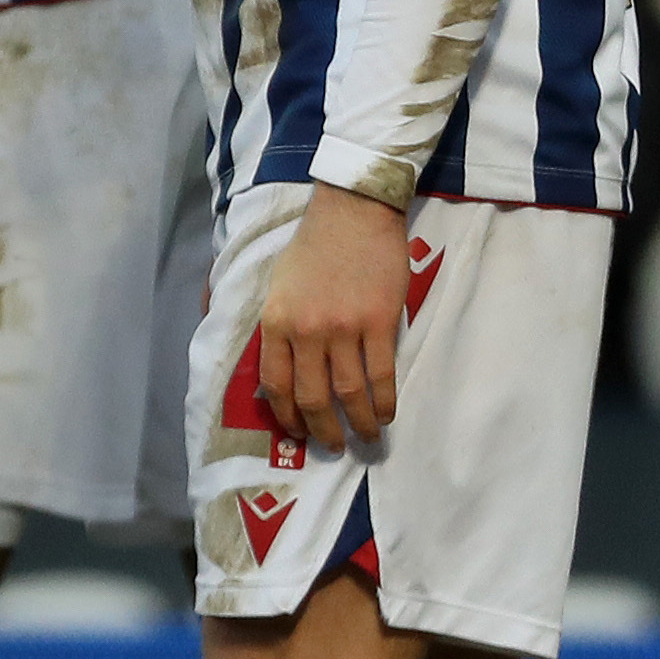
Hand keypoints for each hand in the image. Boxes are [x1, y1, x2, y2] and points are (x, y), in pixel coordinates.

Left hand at [257, 183, 409, 451]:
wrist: (351, 212)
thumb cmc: (312, 247)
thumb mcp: (276, 284)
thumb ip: (274, 326)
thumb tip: (273, 370)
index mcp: (276, 320)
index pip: (276, 384)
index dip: (287, 416)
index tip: (297, 433)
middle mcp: (306, 329)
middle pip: (313, 397)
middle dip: (323, 431)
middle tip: (333, 446)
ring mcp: (344, 327)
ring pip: (350, 393)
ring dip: (359, 424)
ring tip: (366, 439)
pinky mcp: (379, 323)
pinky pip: (381, 376)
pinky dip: (384, 402)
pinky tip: (386, 414)